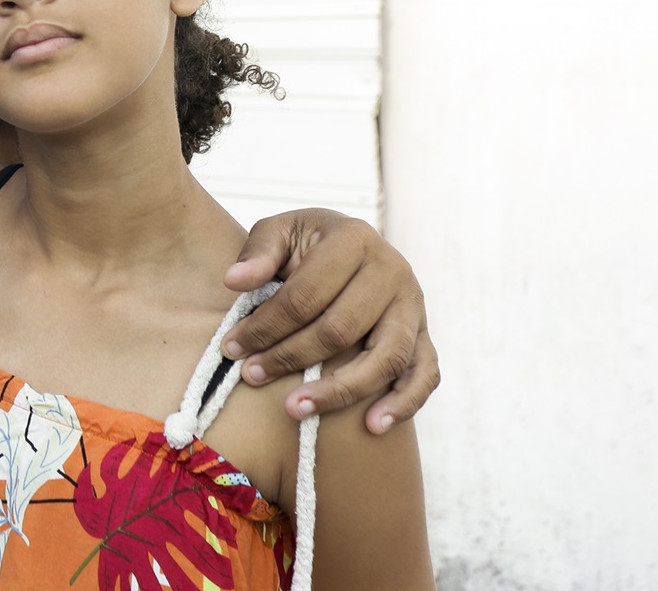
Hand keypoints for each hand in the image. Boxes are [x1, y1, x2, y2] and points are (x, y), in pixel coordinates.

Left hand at [221, 208, 438, 433]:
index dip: (266, 326)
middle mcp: (392, 271)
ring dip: (339, 391)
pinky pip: (425, 374)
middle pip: (340, 330)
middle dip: (290, 358)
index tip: (232, 348)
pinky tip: (373, 426)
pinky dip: (404, 403)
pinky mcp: (425, 335)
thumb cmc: (307, 245)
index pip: (305, 295)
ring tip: (297, 410)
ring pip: (385, 358)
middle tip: (252, 376)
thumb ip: (258, 253)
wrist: (352, 249)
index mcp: (354, 239)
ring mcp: (413, 306)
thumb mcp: (280, 232)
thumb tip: (234, 281)